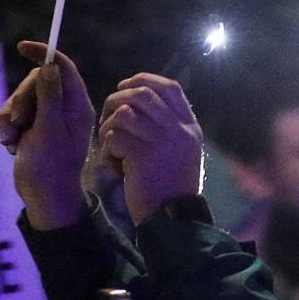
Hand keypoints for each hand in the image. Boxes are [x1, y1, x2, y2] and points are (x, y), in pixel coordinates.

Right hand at [2, 42, 95, 229]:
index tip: (22, 46)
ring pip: (22, 97)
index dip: (44, 53)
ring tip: (11, 138)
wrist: (43, 197)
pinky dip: (8, 126)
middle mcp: (64, 107)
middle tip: (17, 120)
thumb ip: (49, 96)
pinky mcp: (33, 126)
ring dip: (11, 116)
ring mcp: (48, 117)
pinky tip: (11, 144)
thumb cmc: (50, 165)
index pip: (63, 67)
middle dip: (21, 98)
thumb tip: (51, 66)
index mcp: (77, 105)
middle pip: (37, 81)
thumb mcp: (49, 129)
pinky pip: (13, 113)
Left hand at [98, 74, 202, 224]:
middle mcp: (180, 130)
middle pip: (144, 93)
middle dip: (118, 98)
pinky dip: (107, 148)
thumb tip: (138, 100)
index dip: (144, 79)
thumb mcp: (181, 152)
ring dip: (109, 124)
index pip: (170, 87)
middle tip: (108, 114)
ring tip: (109, 143)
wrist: (172, 220)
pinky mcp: (143, 156)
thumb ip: (168, 127)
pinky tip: (113, 164)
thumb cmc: (170, 188)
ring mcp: (162, 142)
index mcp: (190, 127)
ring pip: (125, 112)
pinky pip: (115, 136)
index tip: (125, 86)